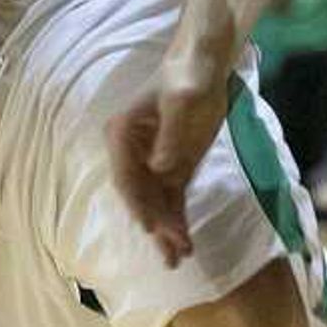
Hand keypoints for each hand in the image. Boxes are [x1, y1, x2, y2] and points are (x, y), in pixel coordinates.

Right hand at [108, 68, 227, 267]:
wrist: (203, 68)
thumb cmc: (187, 78)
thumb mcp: (182, 102)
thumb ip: (170, 135)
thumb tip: (160, 168)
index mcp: (123, 136)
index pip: (126, 178)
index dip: (138, 205)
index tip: (150, 228)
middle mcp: (132, 154)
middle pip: (141, 197)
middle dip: (155, 225)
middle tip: (171, 254)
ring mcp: (153, 163)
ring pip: (156, 203)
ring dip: (167, 230)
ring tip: (179, 257)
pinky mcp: (174, 168)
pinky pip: (172, 199)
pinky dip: (178, 219)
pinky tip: (184, 241)